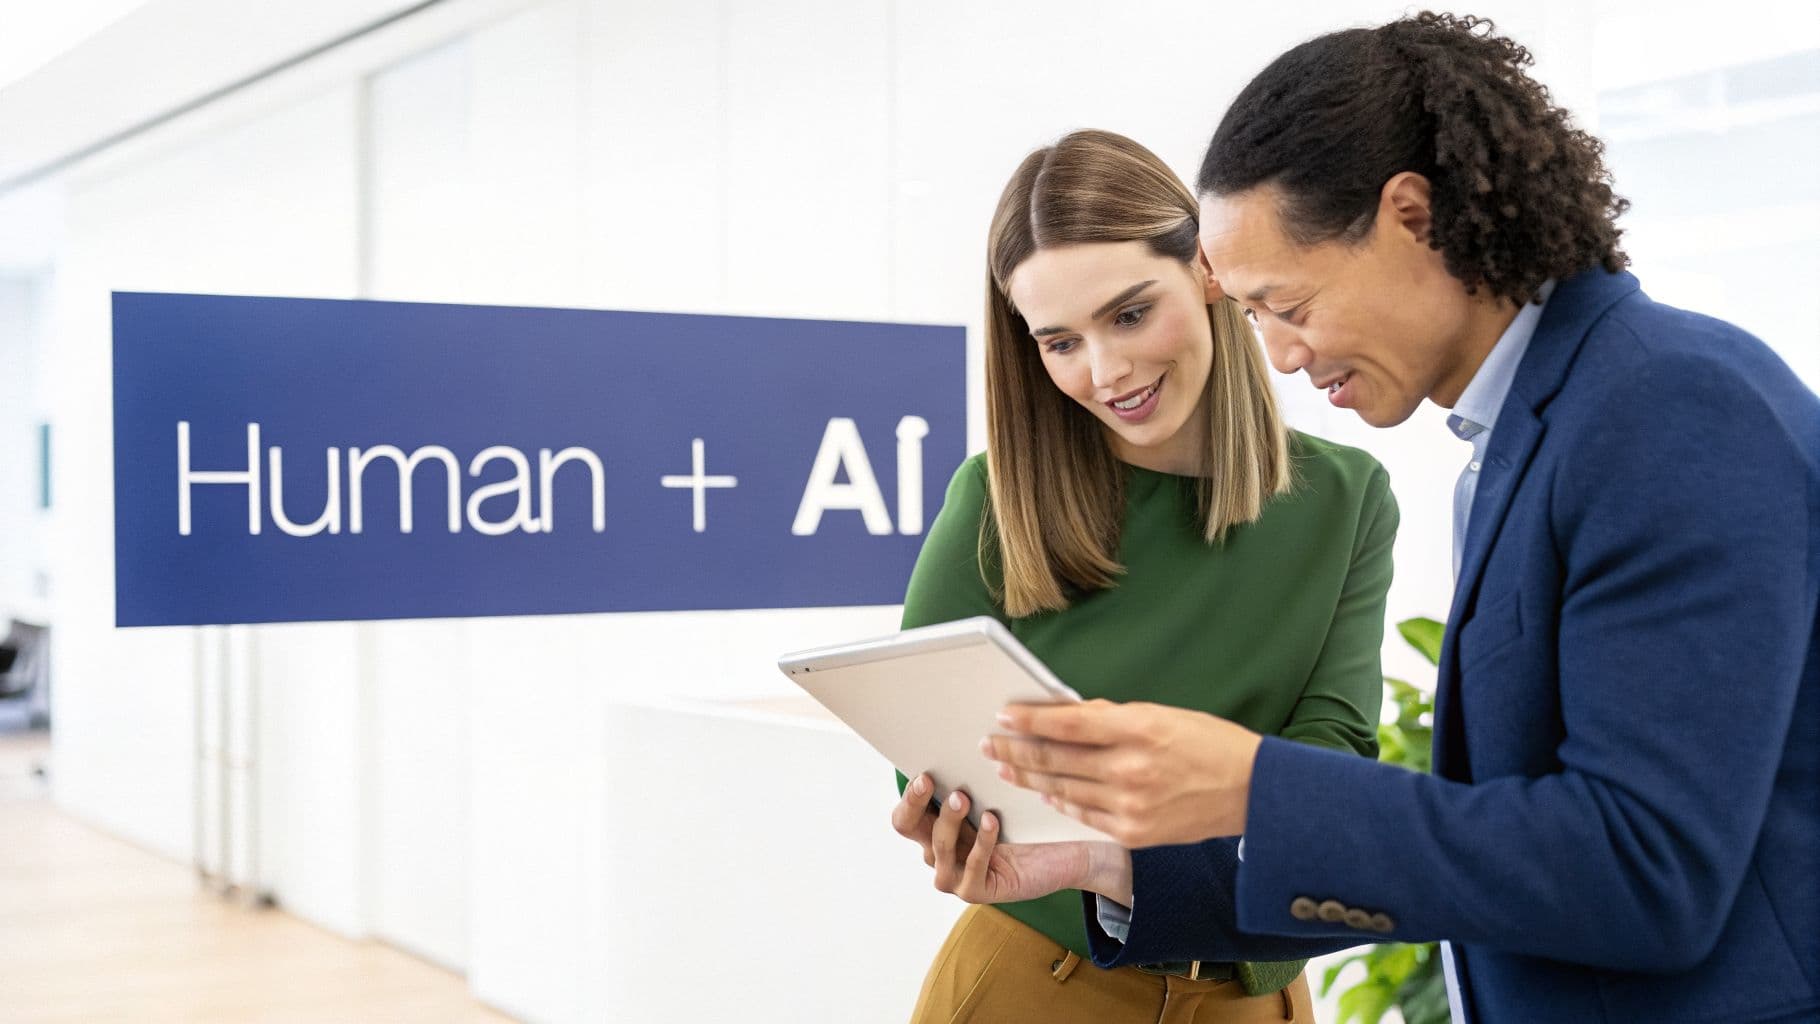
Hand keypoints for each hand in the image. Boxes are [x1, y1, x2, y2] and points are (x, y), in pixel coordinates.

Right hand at [892, 771, 1131, 904]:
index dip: (909, 794)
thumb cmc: (1029, 817)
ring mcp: (955, 873)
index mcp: (937, 824)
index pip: (905, 813)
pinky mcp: (978, 890)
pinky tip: (992, 821)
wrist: (1067, 850)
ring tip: (963, 798)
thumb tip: (969, 737)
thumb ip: (975, 776)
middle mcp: (940, 849)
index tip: (924, 772)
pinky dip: (980, 844)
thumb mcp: (998, 792)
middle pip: (907, 827)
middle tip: (930, 781)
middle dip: (916, 802)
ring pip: (938, 848)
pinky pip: (970, 870)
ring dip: (948, 820)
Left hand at [982, 700, 1262, 847]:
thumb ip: (1113, 718)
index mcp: (1138, 729)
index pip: (1067, 723)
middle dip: (1016, 750)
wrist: (1252, 791)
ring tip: (1006, 768)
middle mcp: (1130, 769)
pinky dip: (1061, 803)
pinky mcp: (1134, 832)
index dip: (1030, 719)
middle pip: (1056, 759)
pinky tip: (1045, 794)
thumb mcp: (1161, 715)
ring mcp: (1130, 805)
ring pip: (1063, 790)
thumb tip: (1067, 715)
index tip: (1004, 714)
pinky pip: (1084, 816)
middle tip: (990, 743)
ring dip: (1029, 778)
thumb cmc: (1209, 743)